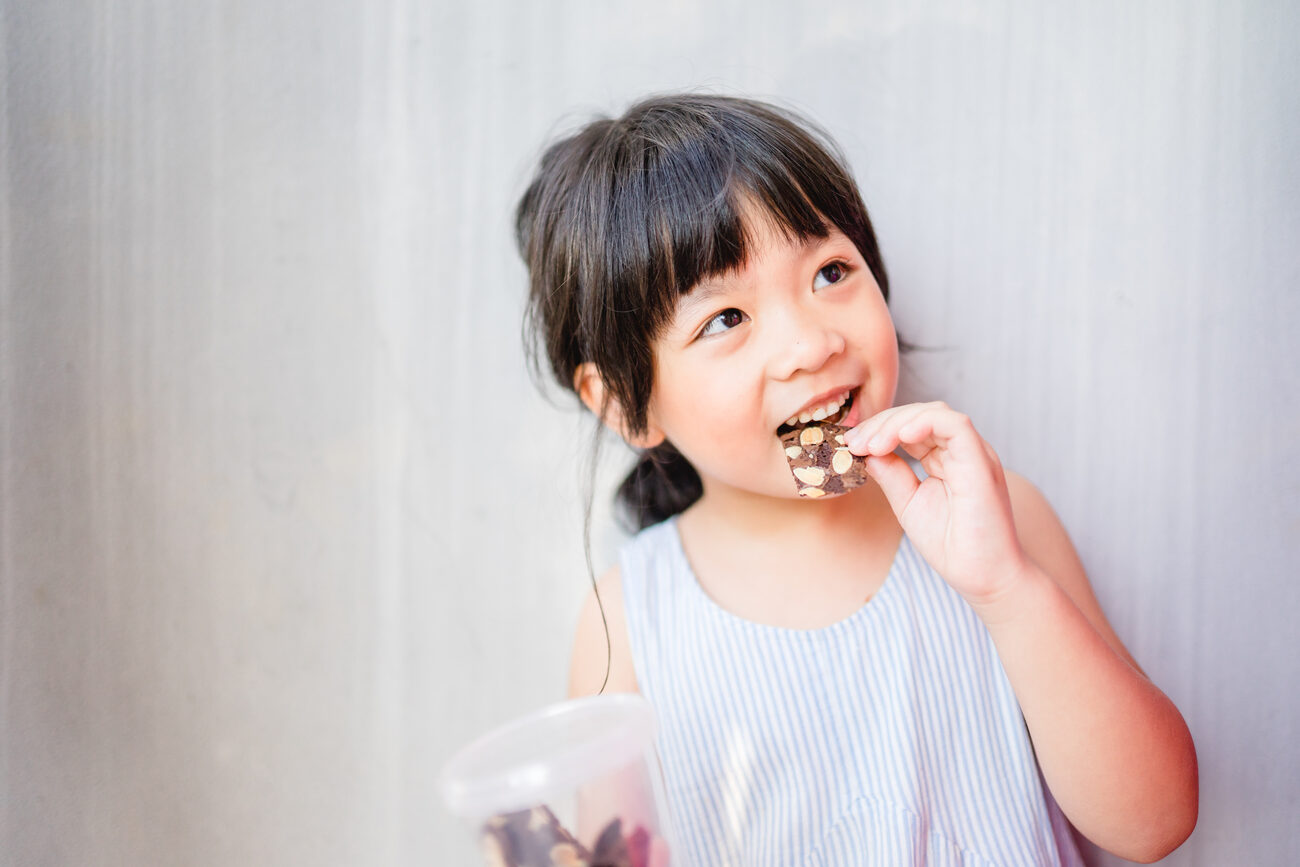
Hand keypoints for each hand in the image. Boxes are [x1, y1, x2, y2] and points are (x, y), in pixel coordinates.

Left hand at [845, 402, 1028, 603]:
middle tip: (856, 443)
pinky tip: (898, 436)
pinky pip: (955, 425)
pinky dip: (924, 422)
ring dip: (896, 422)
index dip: (880, 430)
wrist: (983, 579)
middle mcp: (963, 453)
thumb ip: (892, 475)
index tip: (853, 446)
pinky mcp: (981, 464)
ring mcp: (974, 455)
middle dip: (882, 423)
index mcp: (948, 460)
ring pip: (936, 413)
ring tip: (871, 444)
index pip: (913, 428)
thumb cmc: (952, 546)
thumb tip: (869, 453)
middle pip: (921, 415)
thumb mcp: (909, 504)